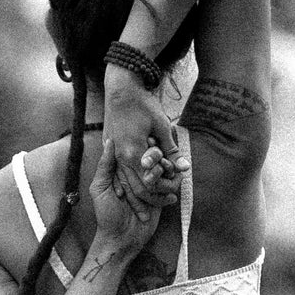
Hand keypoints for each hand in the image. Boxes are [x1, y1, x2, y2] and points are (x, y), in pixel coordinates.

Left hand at [90, 138, 171, 251]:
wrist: (121, 240)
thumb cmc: (106, 215)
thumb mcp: (100, 189)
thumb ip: (105, 166)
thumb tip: (110, 140)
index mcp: (122, 171)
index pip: (135, 151)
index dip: (142, 144)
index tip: (147, 138)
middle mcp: (137, 176)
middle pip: (152, 158)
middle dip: (156, 156)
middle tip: (159, 159)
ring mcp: (150, 186)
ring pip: (164, 170)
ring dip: (167, 168)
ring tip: (167, 169)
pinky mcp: (161, 197)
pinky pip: (170, 186)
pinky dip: (173, 182)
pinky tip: (174, 180)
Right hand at [104, 71, 188, 220]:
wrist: (119, 88)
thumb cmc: (142, 104)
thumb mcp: (162, 126)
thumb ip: (172, 150)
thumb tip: (185, 169)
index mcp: (133, 153)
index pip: (150, 182)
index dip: (164, 189)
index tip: (176, 192)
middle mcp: (120, 157)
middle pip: (137, 187)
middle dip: (153, 198)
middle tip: (168, 201)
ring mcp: (112, 154)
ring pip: (126, 184)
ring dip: (139, 196)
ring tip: (153, 205)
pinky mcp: (110, 150)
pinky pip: (117, 175)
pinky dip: (127, 186)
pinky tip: (134, 192)